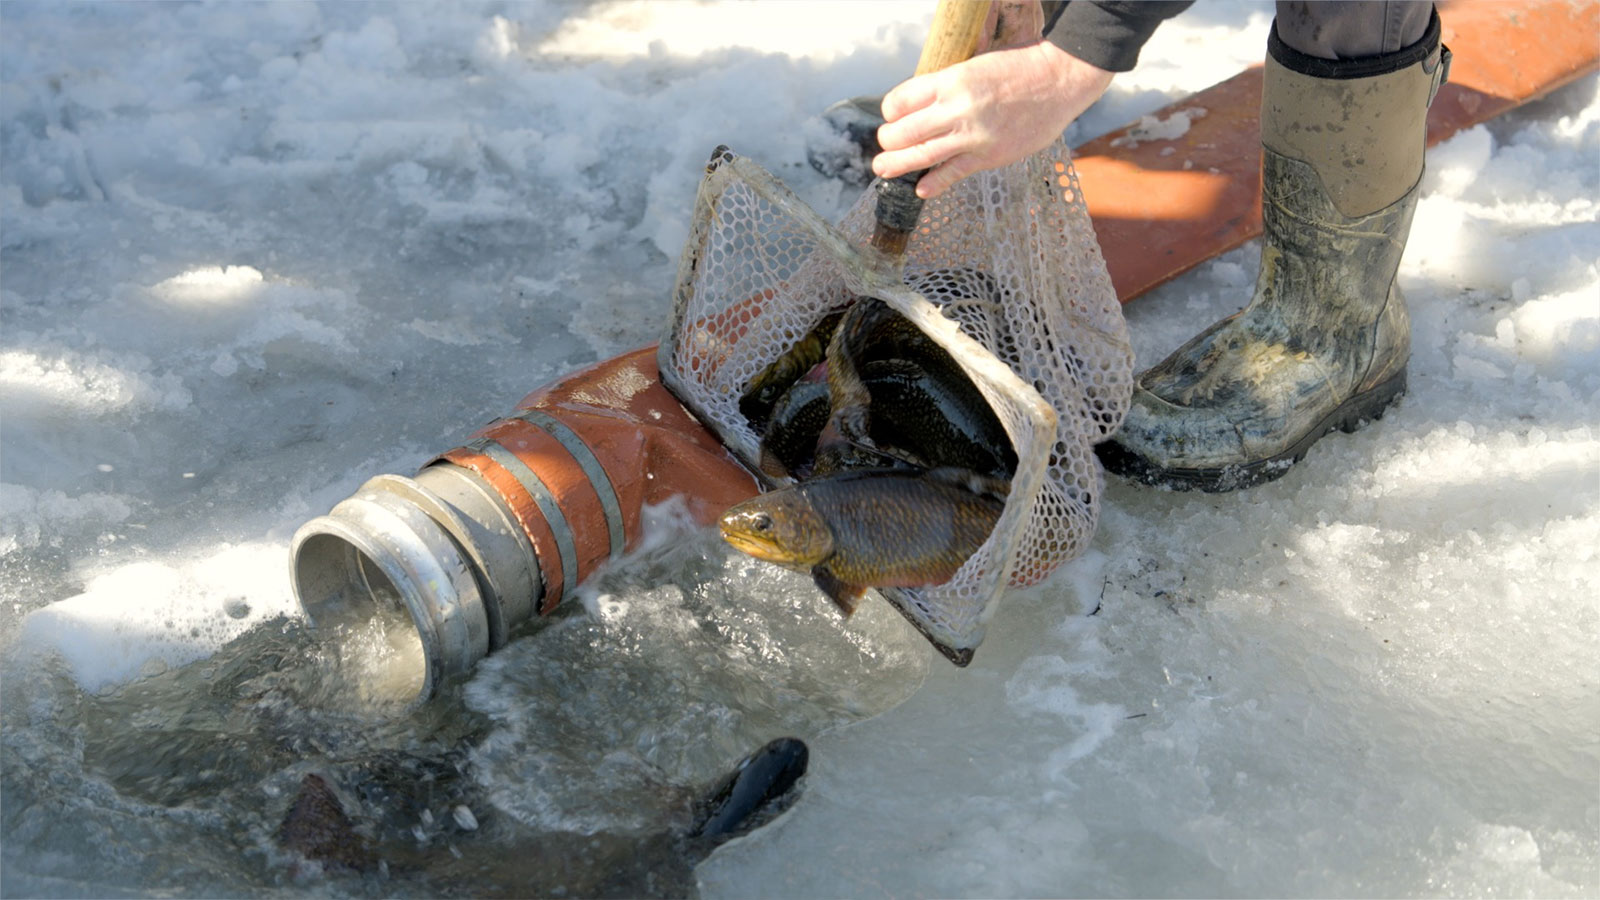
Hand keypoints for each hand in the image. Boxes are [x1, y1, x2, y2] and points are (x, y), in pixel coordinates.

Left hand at [872, 40, 1113, 198]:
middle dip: (888, 140)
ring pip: (922, 155)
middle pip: (904, 131)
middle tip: (884, 145)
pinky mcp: (989, 156)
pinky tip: (921, 189)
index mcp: (952, 79)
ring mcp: (973, 135)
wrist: (1061, 80)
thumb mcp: (976, 65)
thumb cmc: (1020, 67)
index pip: (901, 100)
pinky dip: (934, 184)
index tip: (891, 116)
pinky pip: (953, 173)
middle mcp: (957, 108)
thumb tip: (924, 106)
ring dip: (897, 164)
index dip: (890, 111)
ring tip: (882, 168)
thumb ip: (949, 86)